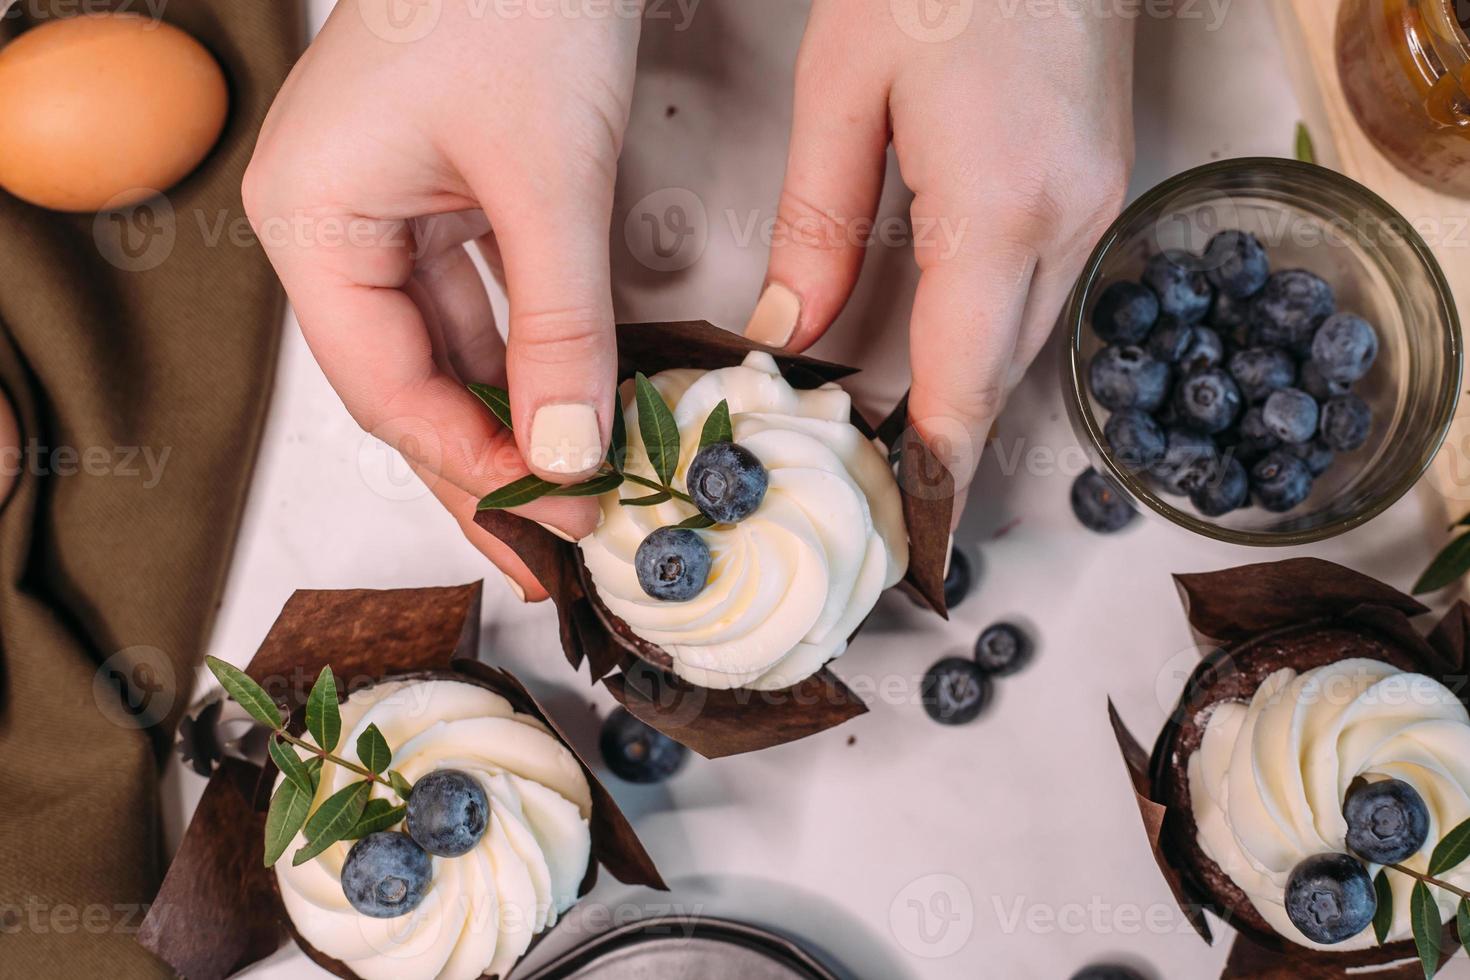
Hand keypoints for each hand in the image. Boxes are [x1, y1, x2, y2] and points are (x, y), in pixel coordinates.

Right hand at [244, 1, 642, 598]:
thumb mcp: (548, 182)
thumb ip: (559, 328)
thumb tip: (568, 455)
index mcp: (313, 217)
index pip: (383, 384)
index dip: (467, 462)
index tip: (548, 515)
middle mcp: (335, 221)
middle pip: (409, 382)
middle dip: (484, 465)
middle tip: (545, 549)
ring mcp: (388, 209)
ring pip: (450, 351)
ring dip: (512, 421)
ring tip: (566, 501)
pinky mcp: (445, 196)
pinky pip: (482, 302)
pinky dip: (530, 357)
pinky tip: (568, 413)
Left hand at [744, 1, 1134, 515]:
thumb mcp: (844, 90)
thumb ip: (819, 224)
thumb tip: (796, 331)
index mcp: (999, 204)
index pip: (966, 381)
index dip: (939, 471)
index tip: (920, 540)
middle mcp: (1069, 216)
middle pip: (1003, 372)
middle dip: (950, 440)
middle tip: (891, 493)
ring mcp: (1100, 196)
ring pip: (1031, 335)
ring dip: (974, 386)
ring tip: (910, 434)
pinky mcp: (1104, 175)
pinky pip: (1048, 287)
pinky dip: (997, 329)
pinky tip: (952, 338)